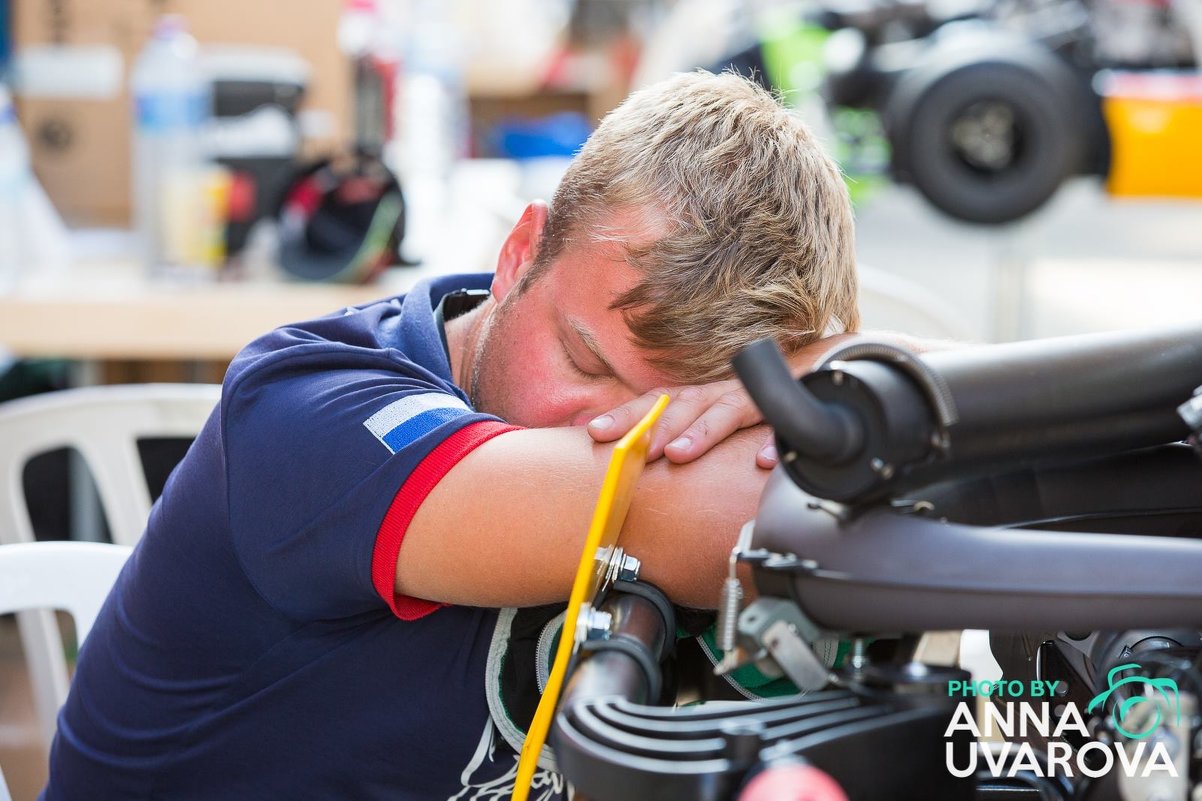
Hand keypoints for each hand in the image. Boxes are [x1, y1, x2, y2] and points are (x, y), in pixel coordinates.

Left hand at [586, 334, 860, 468]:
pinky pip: (785, 422)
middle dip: (655, 427)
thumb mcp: (724, 417)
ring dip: (702, 432)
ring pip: (728, 410)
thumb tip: (652, 462)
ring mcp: (759, 396)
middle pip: (684, 405)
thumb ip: (694, 436)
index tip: (593, 432)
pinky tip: (765, 461)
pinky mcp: (797, 401)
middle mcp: (725, 392)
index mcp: (704, 396)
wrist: (829, 366)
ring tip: (680, 455)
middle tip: (631, 450)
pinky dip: (775, 441)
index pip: (658, 403)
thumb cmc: (768, 398)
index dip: (626, 415)